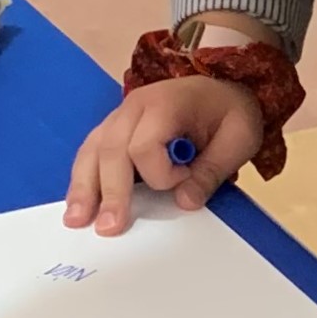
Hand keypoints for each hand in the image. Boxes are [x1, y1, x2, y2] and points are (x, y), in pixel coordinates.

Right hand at [64, 74, 261, 235]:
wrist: (224, 89)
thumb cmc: (231, 113)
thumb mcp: (240, 139)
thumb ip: (213, 170)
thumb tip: (184, 202)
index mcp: (166, 103)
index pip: (144, 145)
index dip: (159, 174)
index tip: (182, 183)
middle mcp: (135, 106)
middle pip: (110, 149)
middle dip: (109, 191)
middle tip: (109, 228)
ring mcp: (120, 116)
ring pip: (92, 150)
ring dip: (84, 187)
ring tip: (76, 220)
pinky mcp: (114, 129)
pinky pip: (92, 153)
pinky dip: (84, 179)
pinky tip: (79, 205)